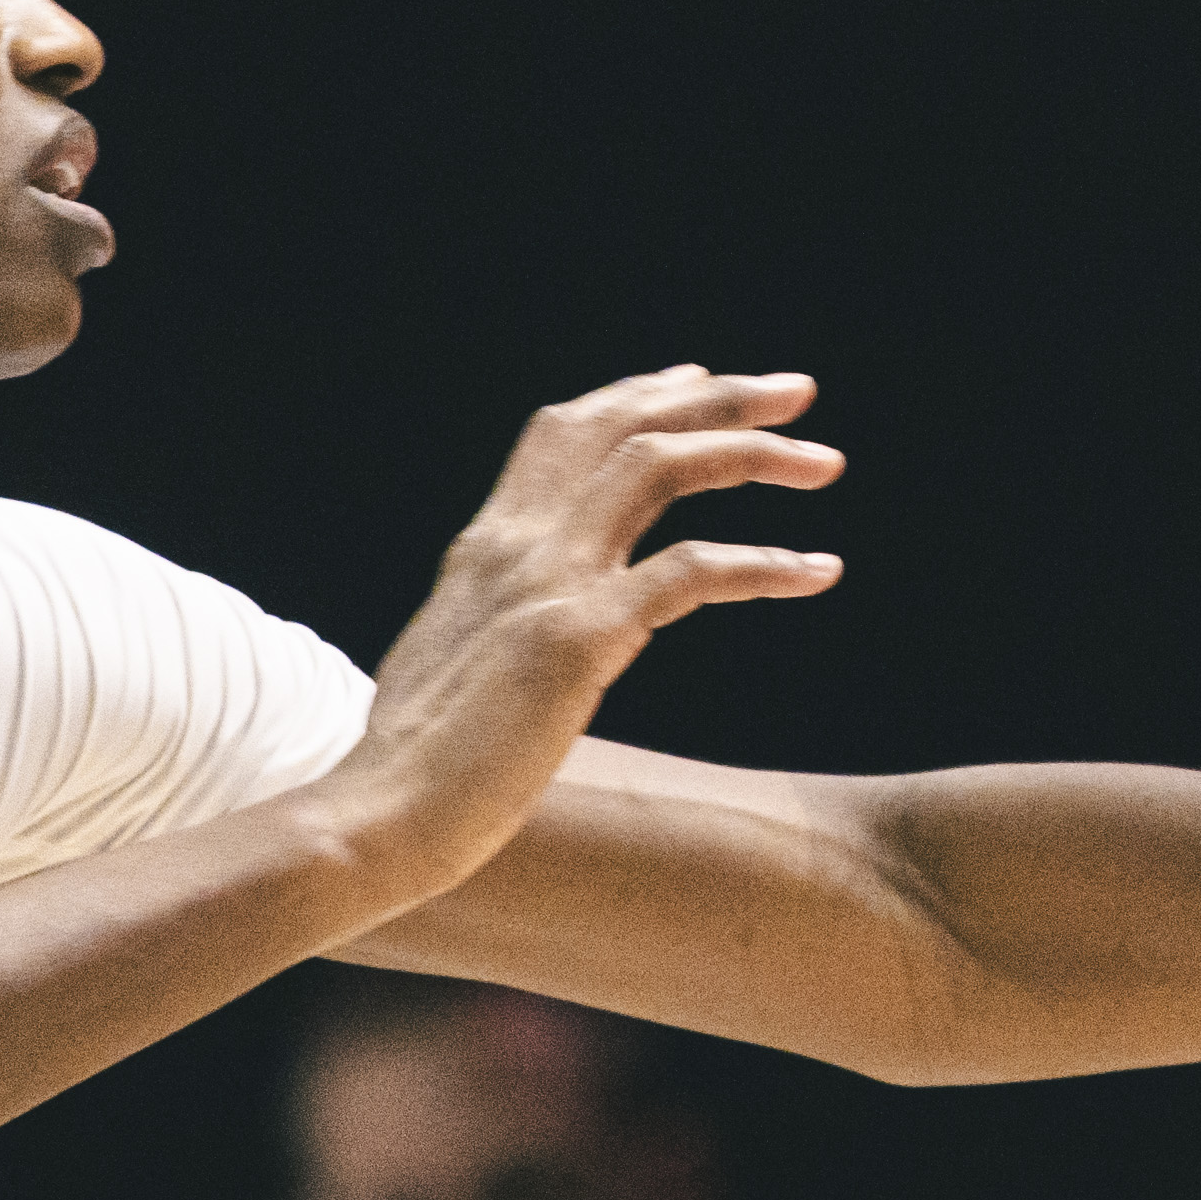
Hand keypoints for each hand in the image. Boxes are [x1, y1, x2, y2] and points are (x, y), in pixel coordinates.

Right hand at [317, 368, 850, 901]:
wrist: (377, 818)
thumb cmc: (415, 771)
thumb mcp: (455, 670)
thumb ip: (496, 630)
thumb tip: (532, 640)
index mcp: (484, 550)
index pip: (563, 433)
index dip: (636, 396)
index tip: (701, 381)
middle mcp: (514, 546)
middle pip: (623, 426)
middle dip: (717, 398)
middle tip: (797, 390)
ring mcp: (546, 584)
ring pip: (660, 466)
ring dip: (752, 454)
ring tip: (824, 461)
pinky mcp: (579, 639)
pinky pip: (693, 571)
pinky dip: (765, 563)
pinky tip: (818, 571)